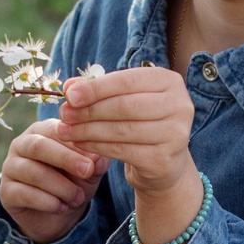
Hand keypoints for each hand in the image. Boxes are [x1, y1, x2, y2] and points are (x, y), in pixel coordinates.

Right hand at [0, 118, 106, 243]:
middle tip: (88, 172)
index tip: (94, 159)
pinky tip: (62, 208)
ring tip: (78, 199)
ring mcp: (10, 167)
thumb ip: (95, 162)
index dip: (75, 143)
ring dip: (60, 187)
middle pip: (38, 146)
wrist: (58, 215)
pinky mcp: (6, 191)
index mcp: (42, 131)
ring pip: (33, 172)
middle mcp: (21, 145)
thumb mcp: (89, 172)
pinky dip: (48, 202)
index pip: (55, 129)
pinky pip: (24, 194)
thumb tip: (98, 157)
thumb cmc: (74, 182)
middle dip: (66, 159)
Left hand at [55, 67, 194, 196]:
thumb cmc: (141, 122)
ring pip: (121, 130)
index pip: (127, 81)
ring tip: (65, 130)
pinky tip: (79, 144)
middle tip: (64, 114)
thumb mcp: (124, 99)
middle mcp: (179, 105)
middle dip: (89, 110)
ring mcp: (175, 134)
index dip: (96, 88)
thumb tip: (69, 86)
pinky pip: (122, 150)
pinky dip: (97, 146)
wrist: (163, 162)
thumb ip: (99, 90)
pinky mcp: (164, 159)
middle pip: (124, 106)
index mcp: (170, 82)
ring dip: (87, 130)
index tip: (69, 95)